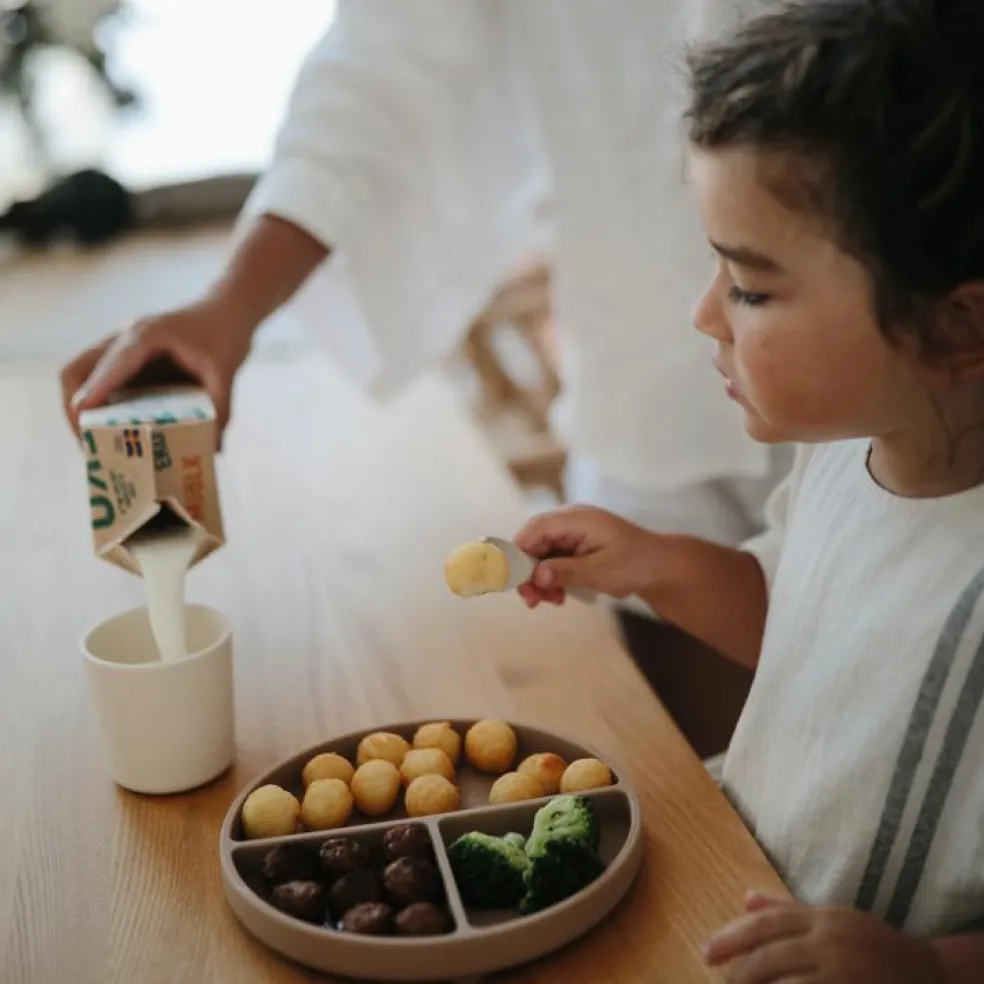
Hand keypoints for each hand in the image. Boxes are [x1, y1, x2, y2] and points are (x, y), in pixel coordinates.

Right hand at [60, 295, 254, 445]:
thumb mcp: (226, 370)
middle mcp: (124, 339)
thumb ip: (220, 406)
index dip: (95, 390)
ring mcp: (120, 349)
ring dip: (81, 410)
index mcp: (146, 335)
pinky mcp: (125, 361)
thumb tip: (214, 448)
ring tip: (94, 446)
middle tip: (88, 445)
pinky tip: (113, 434)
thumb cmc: (224, 334)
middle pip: (77, 369)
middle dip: (75, 408)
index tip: (82, 416)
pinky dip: (98, 408)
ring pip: (81, 376)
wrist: (225, 311)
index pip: (111, 363)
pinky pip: (98, 383)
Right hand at [512, 505, 662, 606]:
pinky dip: (551, 578)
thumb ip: (567, 571)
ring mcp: (573, 534)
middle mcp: (570, 522)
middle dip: (529, 572)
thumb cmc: (636, 563)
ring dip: (540, 579)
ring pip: (541, 554)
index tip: (515, 581)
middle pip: (534, 542)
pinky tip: (558, 596)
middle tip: (532, 601)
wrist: (661, 568)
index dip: (519, 553)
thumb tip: (537, 576)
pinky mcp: (576, 548)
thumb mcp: (601, 570)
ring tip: (551, 601)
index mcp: (576, 519)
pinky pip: (553, 561)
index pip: (535, 529)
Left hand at [703, 892, 944, 982]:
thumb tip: (745, 899)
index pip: (767, 924)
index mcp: (822, 919)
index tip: (705, 953)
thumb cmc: (871, 944)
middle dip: (740, 972)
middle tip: (722, 983)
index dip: (732, 937)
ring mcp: (844, 975)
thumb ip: (787, 910)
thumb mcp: (831, 919)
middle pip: (771, 956)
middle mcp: (830, 944)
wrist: (928, 974)